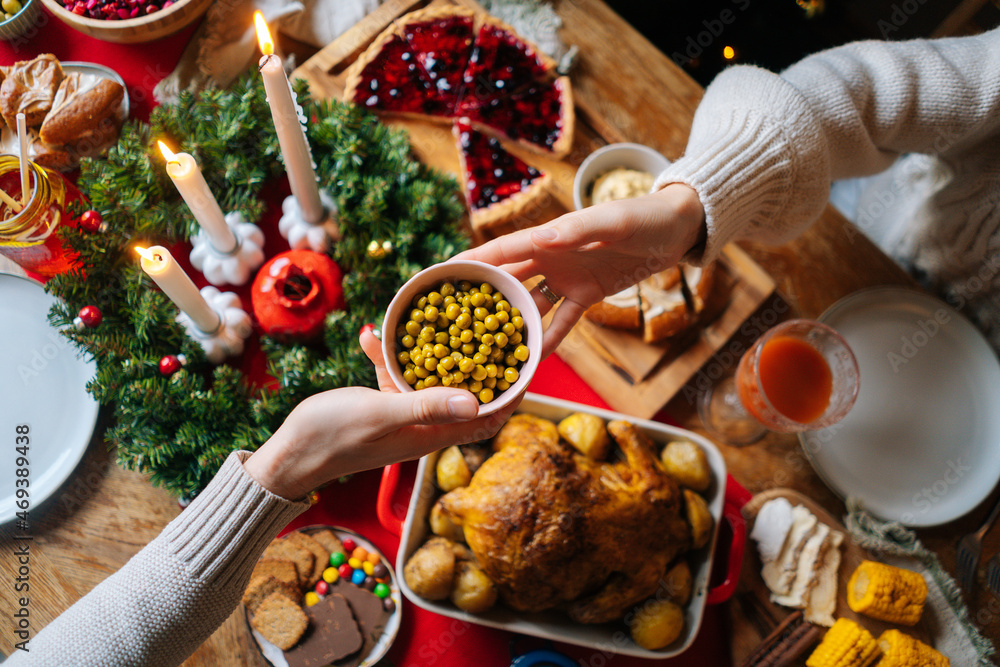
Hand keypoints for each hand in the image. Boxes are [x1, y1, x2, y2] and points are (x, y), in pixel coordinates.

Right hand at [244, 330, 519, 498]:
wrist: (288, 456)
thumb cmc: (332, 437)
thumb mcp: (382, 414)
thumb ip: (427, 405)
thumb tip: (478, 400)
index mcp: (433, 432)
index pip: (488, 415)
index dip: (511, 389)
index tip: (526, 355)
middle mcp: (425, 423)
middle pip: (465, 389)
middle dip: (478, 356)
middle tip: (491, 319)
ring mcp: (404, 412)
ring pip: (429, 375)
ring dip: (429, 347)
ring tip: (428, 314)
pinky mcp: (382, 402)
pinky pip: (393, 373)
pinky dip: (386, 354)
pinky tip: (369, 334)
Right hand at [454, 184, 704, 356]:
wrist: (679, 228)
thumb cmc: (645, 216)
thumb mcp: (613, 221)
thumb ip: (576, 230)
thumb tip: (537, 238)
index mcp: (550, 237)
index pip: (501, 252)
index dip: (469, 264)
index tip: (437, 279)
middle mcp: (552, 257)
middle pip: (508, 281)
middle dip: (480, 300)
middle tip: (450, 325)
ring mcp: (568, 278)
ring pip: (531, 305)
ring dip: (511, 325)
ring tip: (487, 350)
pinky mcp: (589, 295)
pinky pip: (563, 322)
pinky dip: (548, 339)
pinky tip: (532, 361)